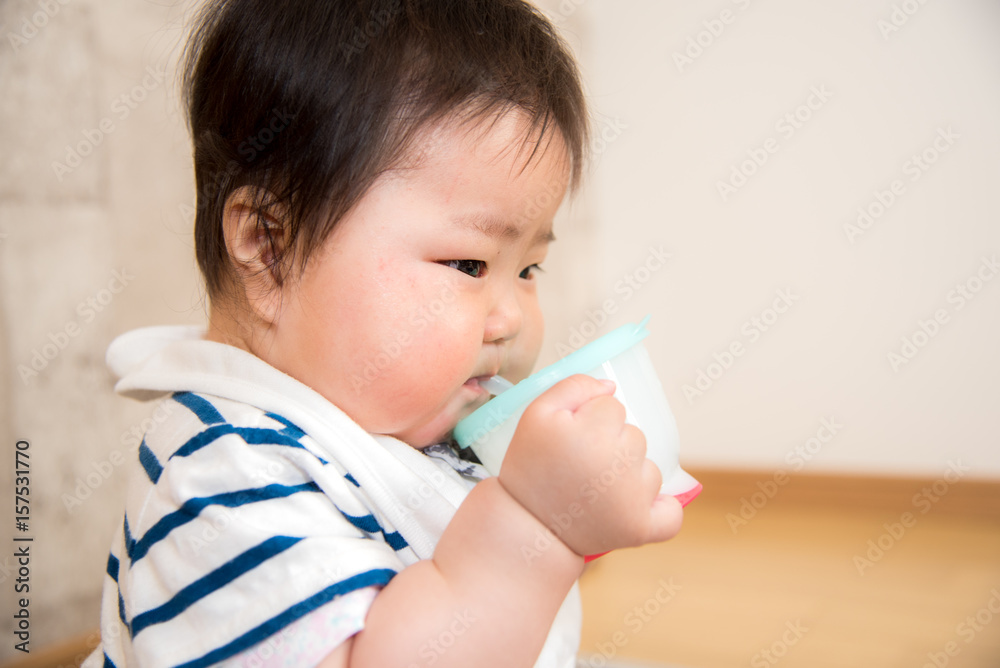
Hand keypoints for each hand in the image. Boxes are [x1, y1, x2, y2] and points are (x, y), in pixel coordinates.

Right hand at [497, 374, 682, 556]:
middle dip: (611, 444)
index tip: (572, 439)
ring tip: (596, 490)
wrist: (526, 525)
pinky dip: (662, 510)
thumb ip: (573, 387)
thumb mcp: (536, 415)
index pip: (612, 407)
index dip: (590, 418)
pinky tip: (639, 506)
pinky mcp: (639, 529)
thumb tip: (611, 386)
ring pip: (650, 469)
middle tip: (582, 465)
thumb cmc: (529, 468)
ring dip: (631, 475)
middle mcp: (618, 464)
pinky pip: (671, 514)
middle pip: (634, 436)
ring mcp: (633, 499)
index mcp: (592, 433)